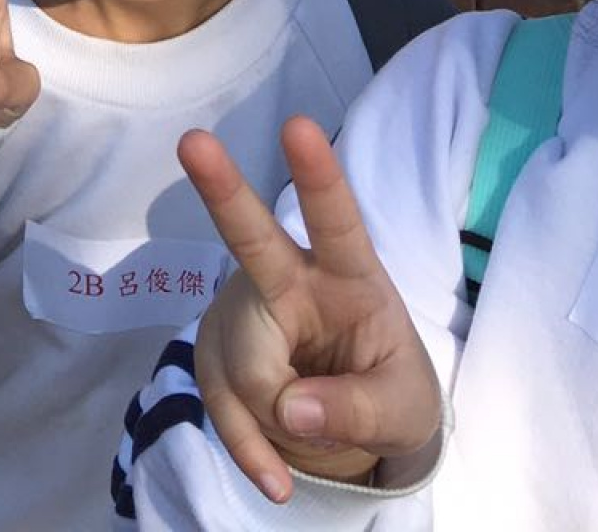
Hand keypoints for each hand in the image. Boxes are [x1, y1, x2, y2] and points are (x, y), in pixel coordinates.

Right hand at [179, 117, 442, 504]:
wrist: (357, 418)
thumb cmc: (392, 389)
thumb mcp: (404, 412)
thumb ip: (357, 410)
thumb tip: (288, 409)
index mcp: (351, 277)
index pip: (338, 222)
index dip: (318, 176)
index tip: (300, 125)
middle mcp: (290, 278)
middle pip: (253, 238)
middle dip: (221, 188)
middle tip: (193, 141)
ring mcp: (244, 310)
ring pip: (241, 364)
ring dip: (274, 419)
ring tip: (312, 431)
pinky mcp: (216, 348)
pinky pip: (219, 404)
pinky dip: (249, 446)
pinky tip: (275, 472)